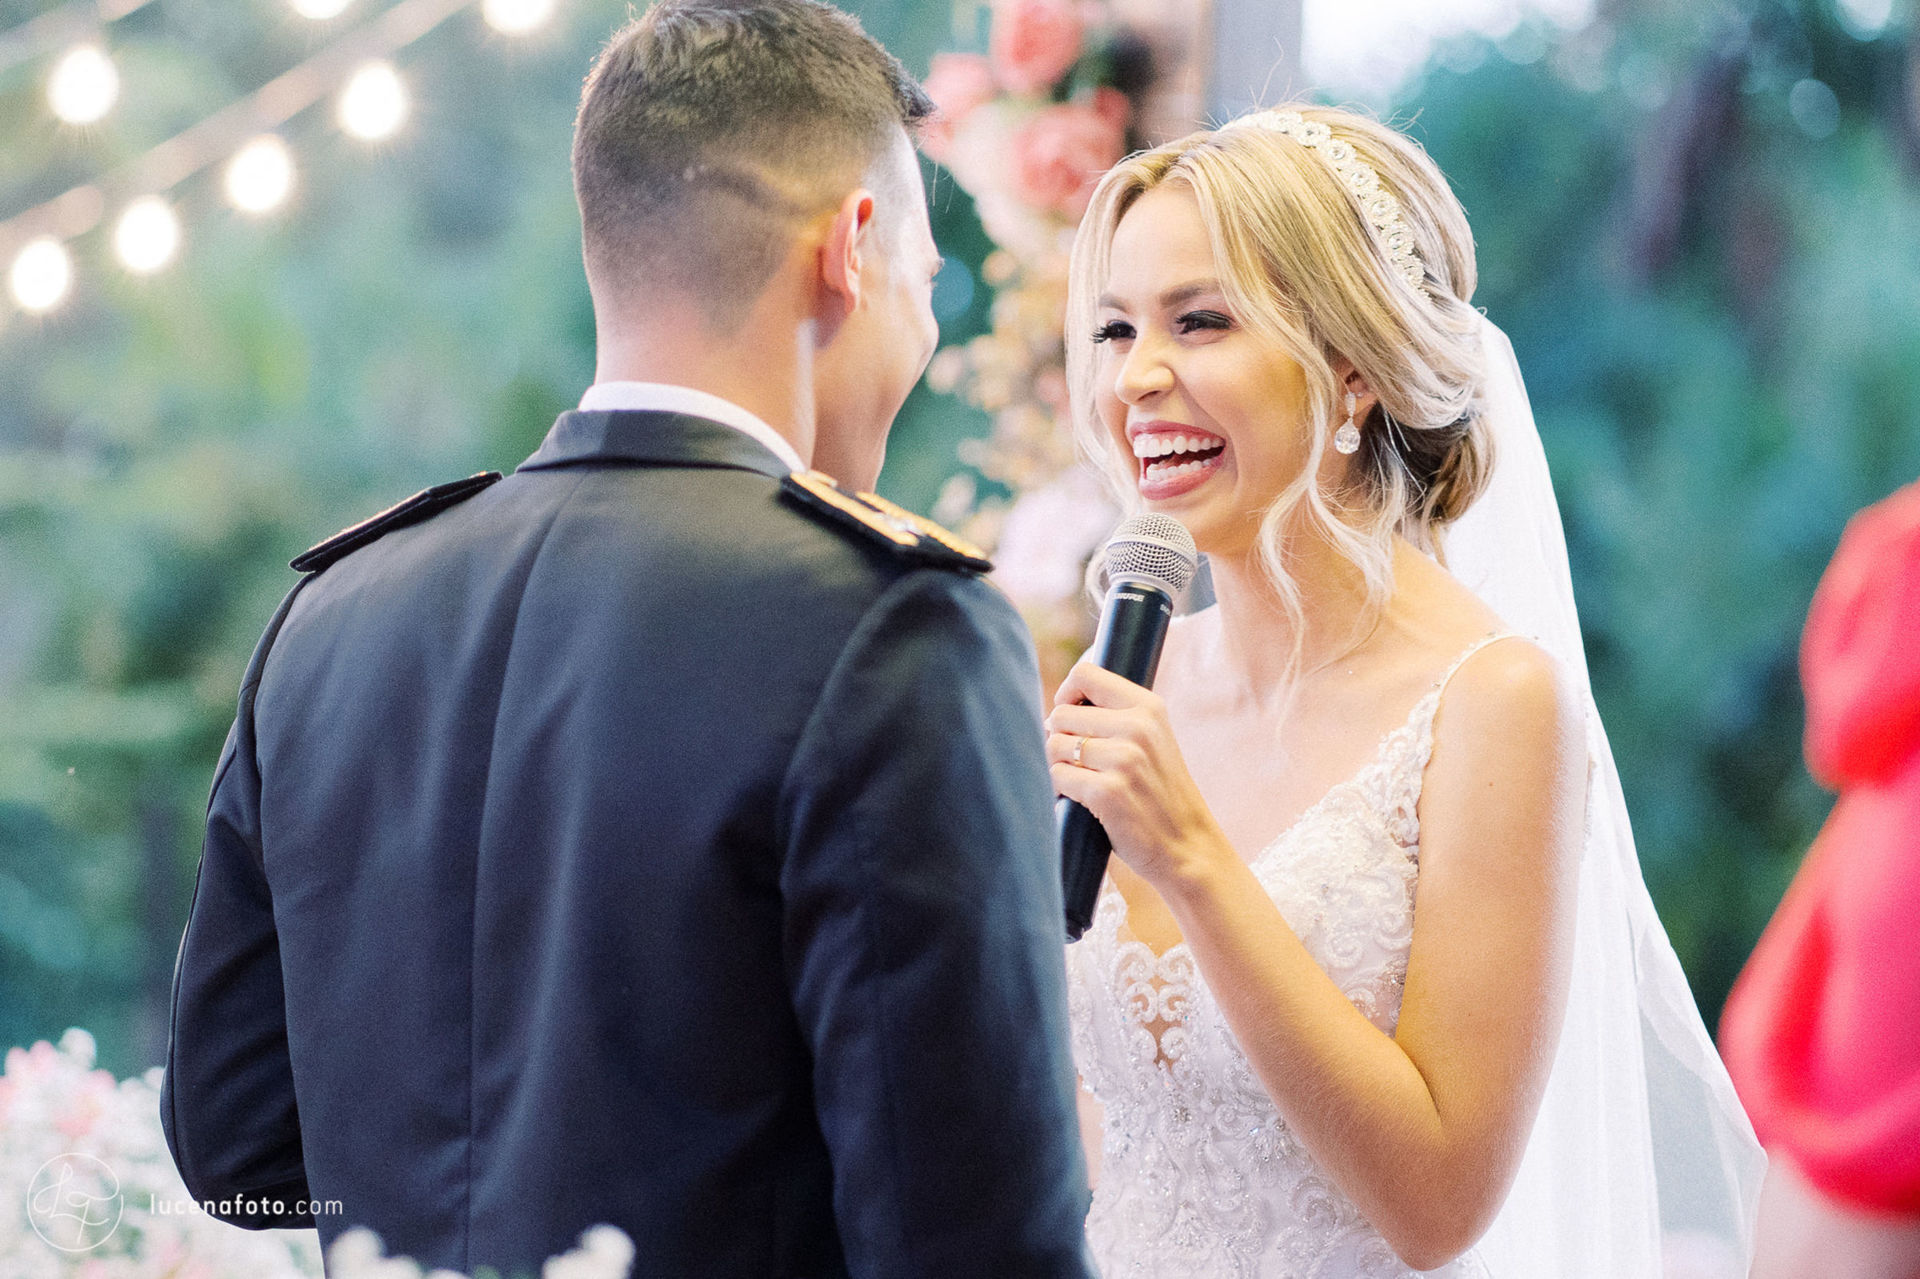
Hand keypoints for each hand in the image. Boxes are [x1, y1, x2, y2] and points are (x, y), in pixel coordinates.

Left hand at [1045, 662, 1228, 889]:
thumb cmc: (1159, 794)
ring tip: (1084, 782)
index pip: (1085, 674)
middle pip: (1060, 714)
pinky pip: (1057, 777)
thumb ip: (1114, 716)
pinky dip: (1061, 791)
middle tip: (1080, 764)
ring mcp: (1123, 760)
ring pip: (1053, 746)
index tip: (1072, 720)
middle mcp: (1138, 727)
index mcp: (1149, 707)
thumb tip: (1056, 707)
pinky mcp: (1107, 792)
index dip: (1066, 695)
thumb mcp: (1151, 741)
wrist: (1188, 846)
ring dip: (1059, 766)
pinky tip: (1082, 801)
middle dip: (1059, 739)